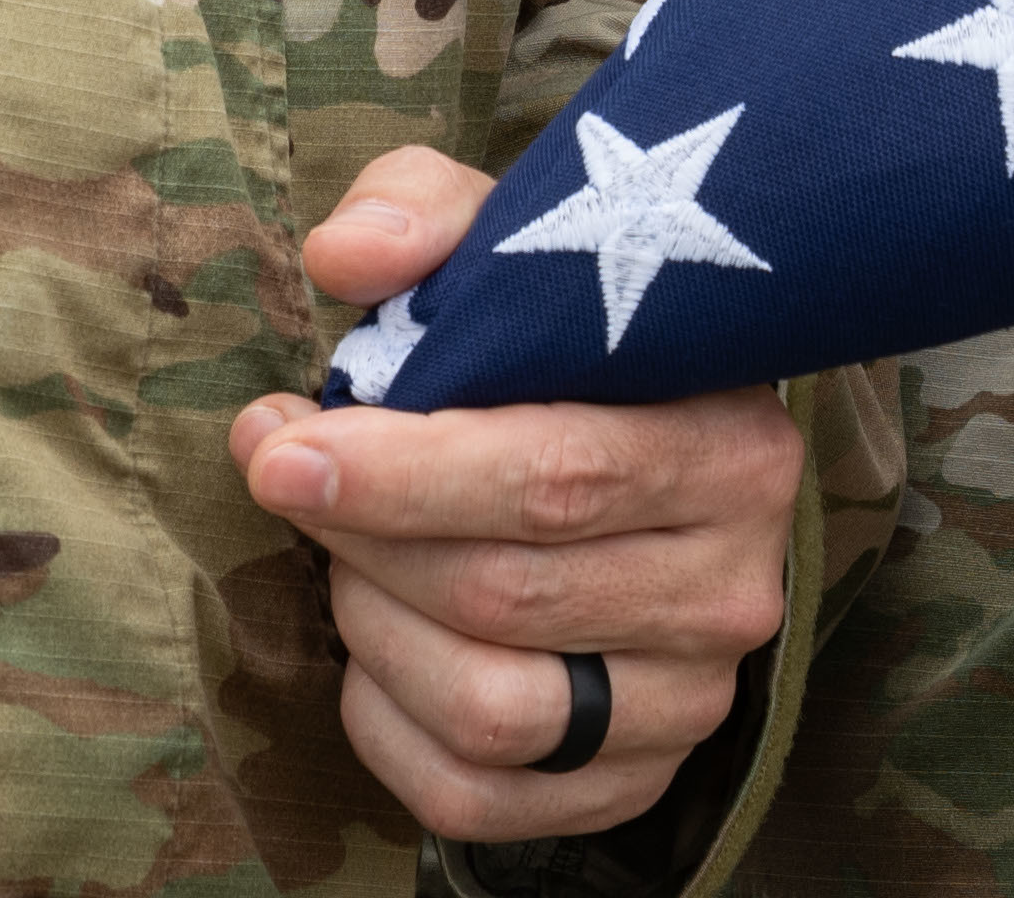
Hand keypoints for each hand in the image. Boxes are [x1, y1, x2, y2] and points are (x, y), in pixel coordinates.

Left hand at [229, 146, 799, 848]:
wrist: (644, 481)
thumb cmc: (564, 357)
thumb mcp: (515, 254)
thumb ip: (425, 217)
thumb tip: (346, 256)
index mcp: (730, 446)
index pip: (559, 475)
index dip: (403, 472)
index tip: (279, 445)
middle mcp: (733, 587)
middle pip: (505, 593)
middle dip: (364, 539)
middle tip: (291, 478)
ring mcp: (688, 700)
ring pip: (489, 710)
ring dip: (376, 632)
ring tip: (352, 559)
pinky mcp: (628, 782)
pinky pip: (473, 796)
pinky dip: (388, 726)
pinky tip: (380, 651)